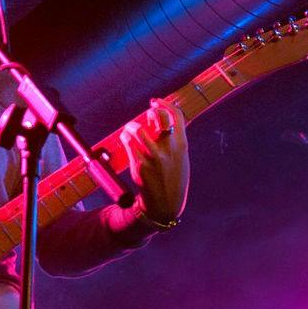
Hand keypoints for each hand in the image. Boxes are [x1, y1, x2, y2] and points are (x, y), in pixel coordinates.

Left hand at [121, 99, 188, 225]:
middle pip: (157, 117)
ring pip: (137, 128)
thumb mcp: (181, 160)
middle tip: (144, 120)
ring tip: (131, 131)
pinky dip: (125, 138)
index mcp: (182, 146)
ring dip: (131, 127)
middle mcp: (168, 150)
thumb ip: (175, 141)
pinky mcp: (139, 165)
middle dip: (148, 114)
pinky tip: (127, 141)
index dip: (164, 103)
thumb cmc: (173, 181)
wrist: (165, 206)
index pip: (176, 115)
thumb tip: (164, 121)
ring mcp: (153, 158)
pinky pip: (128, 142)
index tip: (154, 102)